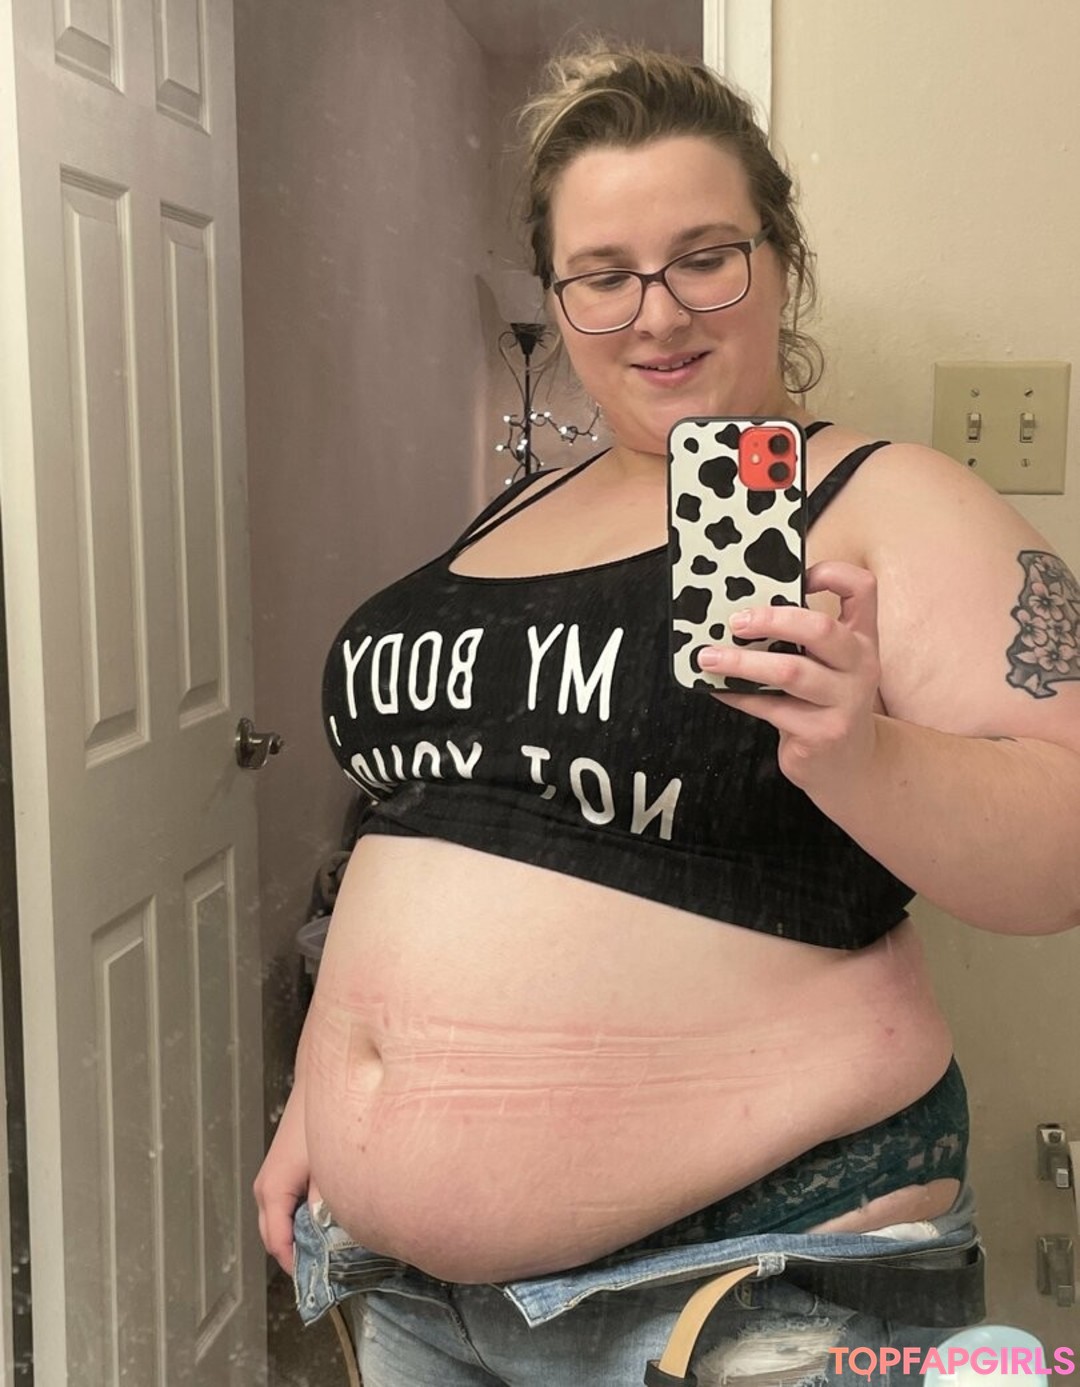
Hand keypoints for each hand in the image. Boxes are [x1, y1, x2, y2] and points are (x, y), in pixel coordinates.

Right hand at [253, 1082, 319, 1275]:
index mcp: (273, 1190)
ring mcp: (270, 1182)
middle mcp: (265, 1189)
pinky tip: (326, 1220)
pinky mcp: (281, 1175)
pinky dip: (301, 1221)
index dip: (298, 1265)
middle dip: (299, 1255)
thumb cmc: (320, 1121)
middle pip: (275, 1238)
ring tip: (332, 1248)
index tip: (321, 1281)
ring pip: (279, 1225)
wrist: (318, 1083)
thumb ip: (326, 1202)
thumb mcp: (327, 1166)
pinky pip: (286, 1210)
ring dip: (301, 1238)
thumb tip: (330, 1234)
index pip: (277, 1242)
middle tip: (331, 1270)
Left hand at [700, 560, 881, 790]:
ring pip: (790, 672)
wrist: (850, 766)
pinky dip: (739, 695)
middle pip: (820, 629)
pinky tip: (718, 689)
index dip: (832, 573)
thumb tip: (741, 612)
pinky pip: (771, 707)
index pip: (863, 589)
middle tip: (735, 621)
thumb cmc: (826, 703)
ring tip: (709, 657)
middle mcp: (860, 666)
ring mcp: (844, 701)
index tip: (798, 574)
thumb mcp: (830, 666)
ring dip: (742, 662)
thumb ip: (803, 639)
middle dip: (772, 620)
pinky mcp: (822, 733)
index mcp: (862, 639)